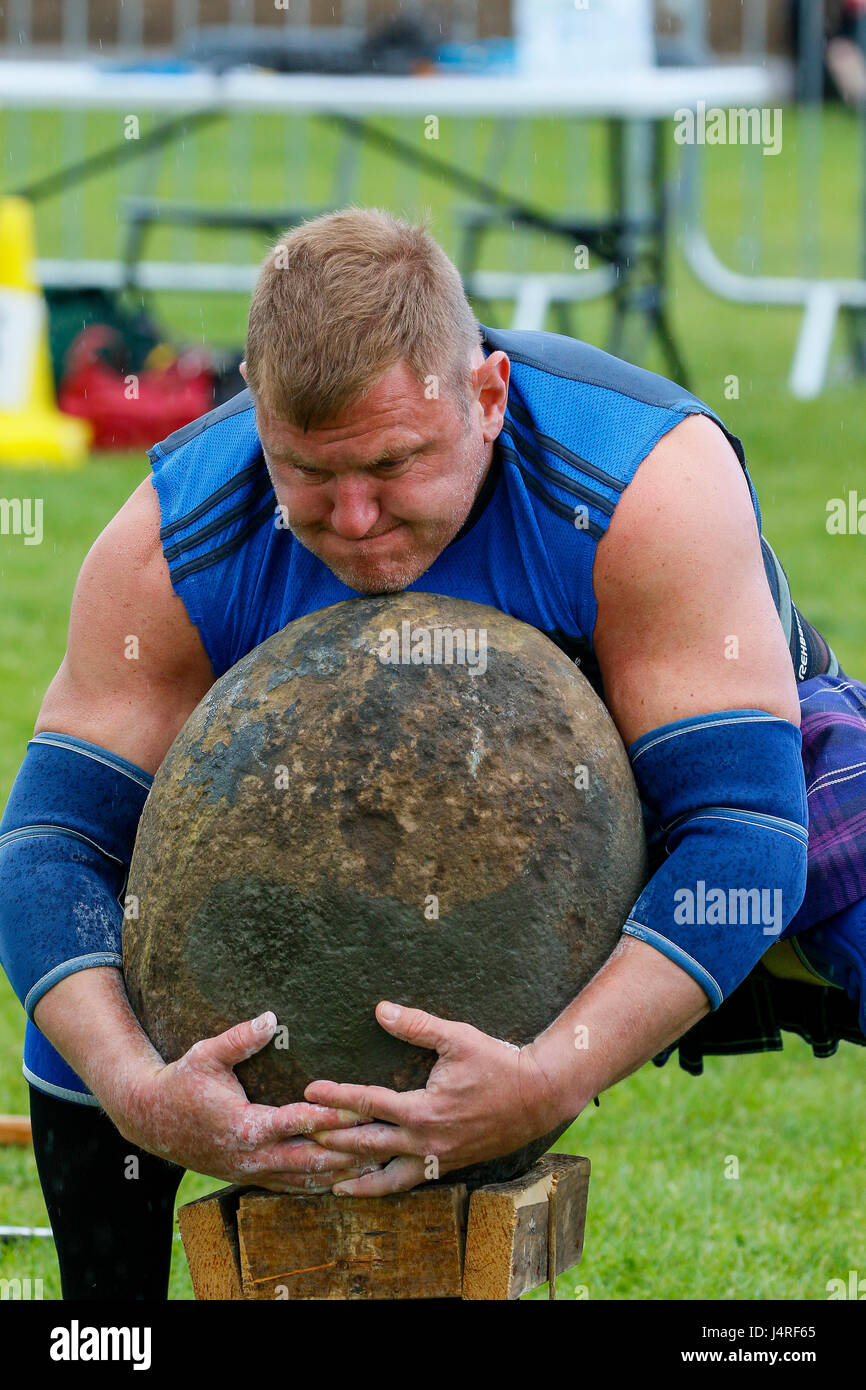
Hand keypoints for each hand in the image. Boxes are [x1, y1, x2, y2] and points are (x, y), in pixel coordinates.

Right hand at [109, 1011, 379, 1191]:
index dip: (331, 1115)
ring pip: (304, 1179)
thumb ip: (239, 1038)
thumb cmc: (180, 1083)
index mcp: (244, 1125)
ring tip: (376, 1165)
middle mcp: (251, 1155)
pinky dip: (318, 1183)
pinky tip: (343, 1180)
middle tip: (383, 1142)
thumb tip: (270, 1017)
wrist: (150, 1121)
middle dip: (348, 1151)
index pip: (297, 1122)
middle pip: (310, 1159)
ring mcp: (251, 1170)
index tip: (362, 1107)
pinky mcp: (249, 1177)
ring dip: (339, 1172)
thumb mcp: (205, 1055)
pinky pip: (290, 1186)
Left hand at [303, 1001, 561, 1195]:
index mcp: (424, 1110)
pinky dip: (388, 1186)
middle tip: (302, 1136)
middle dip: (333, 1140)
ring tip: (330, 1183)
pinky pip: (412, 1181)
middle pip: (368, 1145)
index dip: (336, 1096)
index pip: (369, 1104)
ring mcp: (439, 1157)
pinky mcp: (450, 1164)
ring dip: (358, 1179)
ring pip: (389, 1178)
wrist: (539, 1095)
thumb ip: (416, 1025)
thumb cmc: (497, 1062)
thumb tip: (380, 1010)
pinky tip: (375, 1185)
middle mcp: (427, 1140)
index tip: (309, 1090)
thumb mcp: (457, 1037)